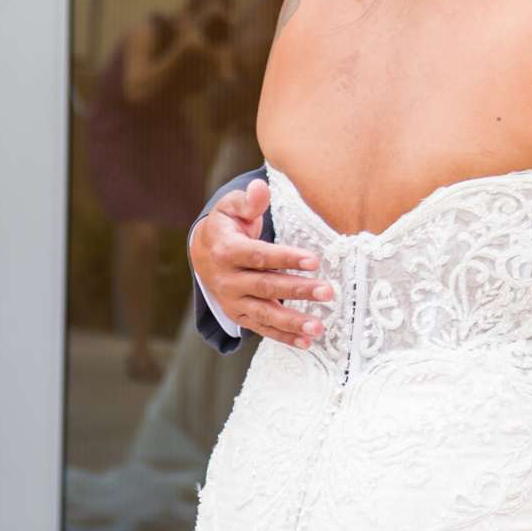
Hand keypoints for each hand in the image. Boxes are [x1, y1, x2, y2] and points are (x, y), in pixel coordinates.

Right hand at [187, 179, 331, 346]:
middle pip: (266, 287)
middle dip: (298, 290)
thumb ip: (249, 200)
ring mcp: (232, 301)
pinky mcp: (239, 315)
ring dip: (293, 321)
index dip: (286, 258)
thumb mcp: (232, 207)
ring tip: (319, 326)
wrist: (203, 252)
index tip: (314, 260)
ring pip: (264, 314)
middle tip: (328, 292)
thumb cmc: (227, 225)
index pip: (259, 256)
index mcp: (226, 251)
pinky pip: (262, 329)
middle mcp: (227, 280)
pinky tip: (307, 342)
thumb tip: (260, 187)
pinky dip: (284, 337)